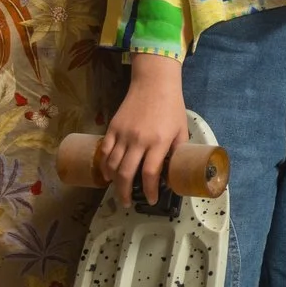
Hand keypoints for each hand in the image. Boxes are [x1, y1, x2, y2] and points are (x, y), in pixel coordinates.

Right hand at [98, 56, 187, 205]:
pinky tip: (108, 174)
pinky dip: (104, 165)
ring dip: (113, 181)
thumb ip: (177, 151)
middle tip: (127, 202)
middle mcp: (139, 140)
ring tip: (118, 190)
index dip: (149, 191)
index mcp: (158, 142)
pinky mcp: (113, 127)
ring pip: (112, 164)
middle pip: (126, 173)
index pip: (150, 173)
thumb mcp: (181, 130)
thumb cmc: (171, 107)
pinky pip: (105, 151)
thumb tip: (174, 171)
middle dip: (125, 192)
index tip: (152, 200)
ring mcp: (123, 134)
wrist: (154, 83)